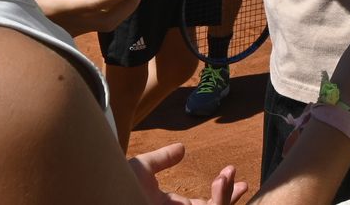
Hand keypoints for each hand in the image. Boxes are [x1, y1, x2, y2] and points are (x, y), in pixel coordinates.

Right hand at [8, 0, 144, 36]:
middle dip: (130, 4)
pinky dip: (111, 10)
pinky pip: (97, 23)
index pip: (95, 3)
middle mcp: (67, 24)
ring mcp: (69, 32)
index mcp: (57, 8)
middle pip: (108, 20)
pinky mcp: (70, 33)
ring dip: (124, 9)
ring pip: (105, 25)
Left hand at [128, 142, 247, 204]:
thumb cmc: (119, 186)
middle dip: (230, 196)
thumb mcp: (143, 168)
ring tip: (225, 176)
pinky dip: (220, 201)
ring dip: (226, 196)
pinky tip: (220, 183)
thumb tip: (183, 149)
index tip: (232, 172)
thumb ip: (163, 159)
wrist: (110, 194)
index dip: (223, 192)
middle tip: (239, 177)